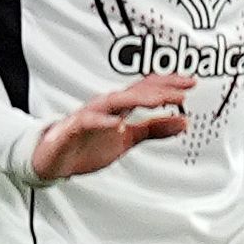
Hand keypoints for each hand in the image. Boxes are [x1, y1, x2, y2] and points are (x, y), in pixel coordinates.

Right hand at [33, 75, 191, 180]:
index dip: (168, 85)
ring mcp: (88, 116)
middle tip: (180, 94)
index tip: (190, 83)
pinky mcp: (71, 130)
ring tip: (157, 101)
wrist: (53, 160)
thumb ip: (154, 129)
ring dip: (135, 99)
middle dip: (157, 91)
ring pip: (112, 102)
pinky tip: (117, 125)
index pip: (145, 90)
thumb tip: (183, 123)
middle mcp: (105, 107)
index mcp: (119, 107)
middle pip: (133, 92)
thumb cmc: (87, 145)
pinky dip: (102, 123)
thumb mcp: (129, 139)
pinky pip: (87, 123)